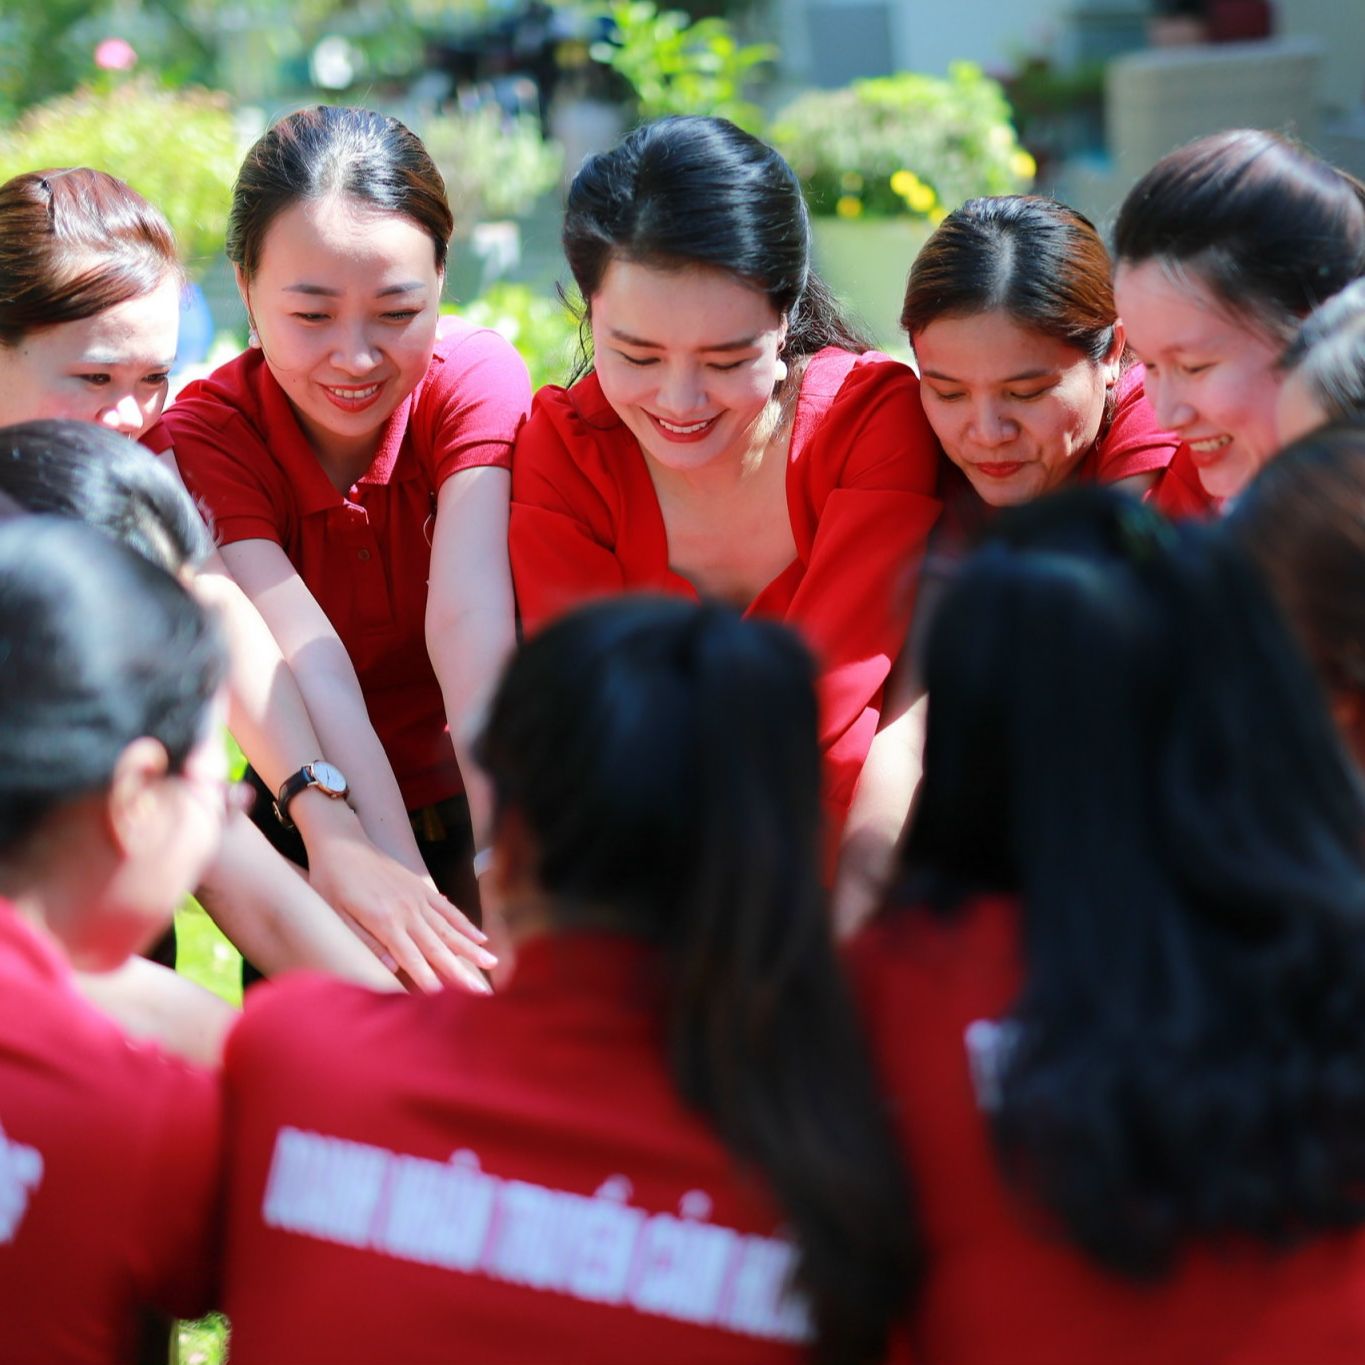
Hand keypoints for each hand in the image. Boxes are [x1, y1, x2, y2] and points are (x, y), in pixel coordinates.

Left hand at [307, 832, 494, 992]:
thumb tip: (392, 967)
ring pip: (450, 928)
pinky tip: (480, 936)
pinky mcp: (421, 888)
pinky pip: (448, 909)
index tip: (445, 1000)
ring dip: (471, 947)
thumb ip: (366, 940)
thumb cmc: (331, 882)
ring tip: (492, 962)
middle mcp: (407, 911)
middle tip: (481, 990)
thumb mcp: (337, 914)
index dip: (427, 979)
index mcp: (384, 921)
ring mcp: (418, 898)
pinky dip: (465, 923)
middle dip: (460, 970)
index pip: (411, 957)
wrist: (341, 842)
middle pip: (438, 946)